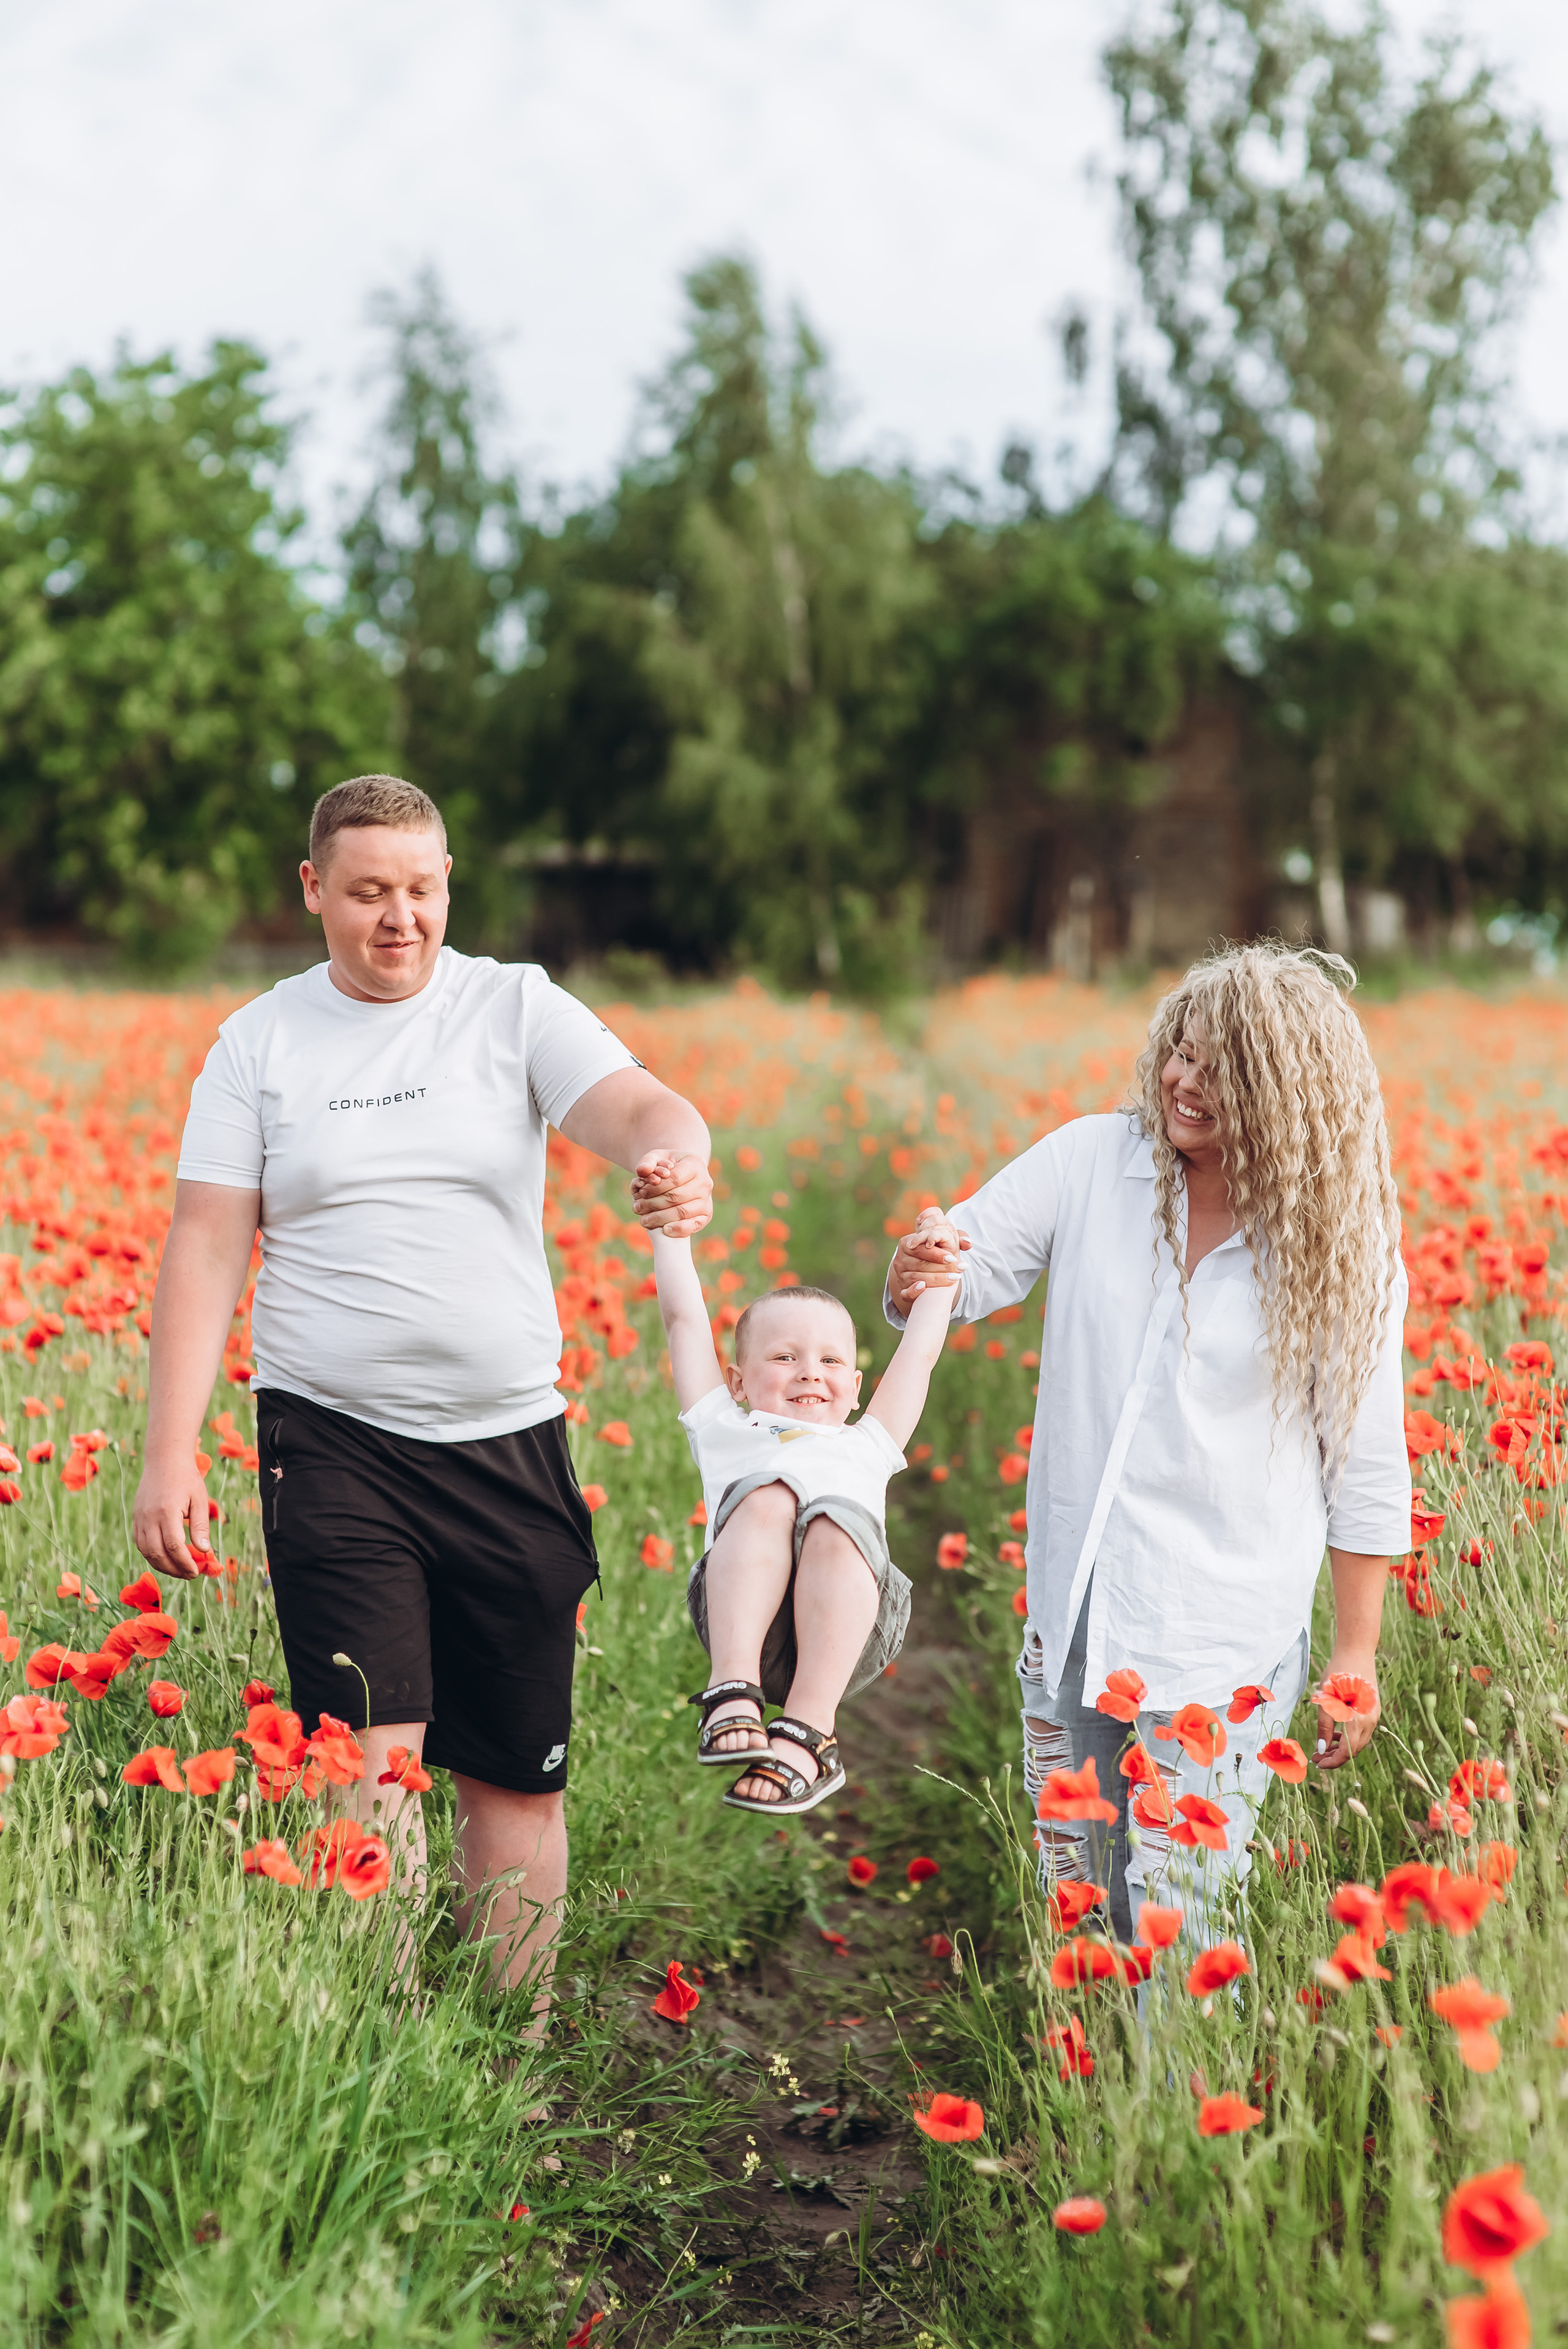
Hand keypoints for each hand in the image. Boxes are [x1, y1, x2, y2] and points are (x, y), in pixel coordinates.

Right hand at [131, 1458, 215, 1580]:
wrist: (164, 1460)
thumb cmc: (186, 1478)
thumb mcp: (199, 1500)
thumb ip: (200, 1526)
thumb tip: (204, 1551)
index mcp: (166, 1511)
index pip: (174, 1546)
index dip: (184, 1563)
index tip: (196, 1571)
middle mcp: (148, 1517)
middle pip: (157, 1554)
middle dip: (174, 1569)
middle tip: (190, 1575)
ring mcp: (139, 1518)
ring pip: (146, 1552)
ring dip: (162, 1566)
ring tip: (179, 1570)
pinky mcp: (135, 1518)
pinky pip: (140, 1544)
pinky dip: (151, 1555)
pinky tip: (165, 1558)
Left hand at [631, 1150, 713, 1238]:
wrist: (683, 1175)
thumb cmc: (667, 1167)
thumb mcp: (656, 1158)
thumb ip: (646, 1162)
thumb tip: (642, 1171)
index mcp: (695, 1164)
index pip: (674, 1178)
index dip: (655, 1188)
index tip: (641, 1192)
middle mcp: (705, 1182)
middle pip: (676, 1197)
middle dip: (653, 1204)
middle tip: (637, 1207)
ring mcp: (707, 1200)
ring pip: (682, 1212)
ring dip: (660, 1218)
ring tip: (644, 1219)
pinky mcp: (706, 1215)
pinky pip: (693, 1225)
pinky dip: (678, 1229)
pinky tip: (664, 1230)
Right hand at [889, 1210, 968, 1311]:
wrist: (922, 1266)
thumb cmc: (935, 1252)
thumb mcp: (942, 1241)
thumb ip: (956, 1238)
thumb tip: (967, 1243)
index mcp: (907, 1243)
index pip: (922, 1249)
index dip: (938, 1254)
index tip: (953, 1257)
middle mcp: (900, 1259)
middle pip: (921, 1264)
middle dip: (942, 1267)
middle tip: (960, 1268)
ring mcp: (900, 1275)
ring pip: (917, 1278)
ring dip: (937, 1279)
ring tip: (955, 1278)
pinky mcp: (903, 1289)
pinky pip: (905, 1293)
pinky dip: (914, 1291)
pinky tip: (924, 1288)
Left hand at [1313, 1652, 1379, 1770]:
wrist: (1356, 1652)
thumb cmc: (1338, 1674)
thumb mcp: (1326, 1701)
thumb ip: (1324, 1727)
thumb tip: (1322, 1749)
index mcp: (1358, 1722)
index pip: (1347, 1753)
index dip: (1332, 1762)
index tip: (1318, 1763)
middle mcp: (1370, 1721)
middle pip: (1354, 1750)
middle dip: (1336, 1756)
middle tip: (1318, 1755)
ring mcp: (1374, 1715)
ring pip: (1359, 1740)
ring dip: (1343, 1746)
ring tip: (1325, 1744)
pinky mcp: (1373, 1709)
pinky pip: (1362, 1729)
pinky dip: (1350, 1735)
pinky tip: (1337, 1731)